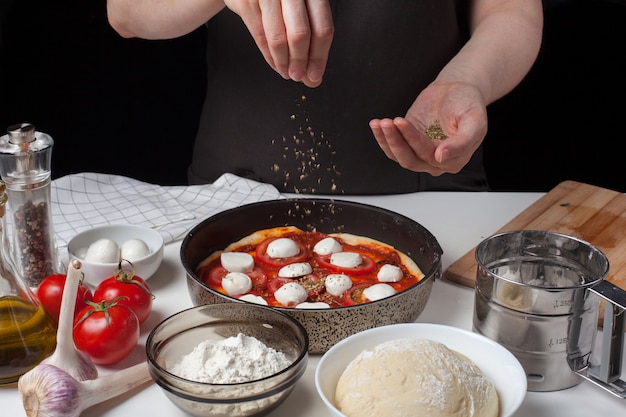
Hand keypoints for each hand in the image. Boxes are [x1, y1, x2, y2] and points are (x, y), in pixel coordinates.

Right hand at [224, 0, 333, 86]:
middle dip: (299, 62)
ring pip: (278, 38)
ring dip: (282, 62)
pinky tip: (274, 63)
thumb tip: (313, 76)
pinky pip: (259, 35)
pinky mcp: (247, 0)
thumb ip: (310, 39)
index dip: (319, 57)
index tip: (315, 75)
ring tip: (285, 72)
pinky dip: (268, 55)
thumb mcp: (300, 9)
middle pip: (300, 34)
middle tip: (297, 75)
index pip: (322, 28)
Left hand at [370, 81, 487, 175]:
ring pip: (399, 156)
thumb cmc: (468, 104)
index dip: (415, 140)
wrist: (455, 91)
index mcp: (455, 160)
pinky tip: (377, 125)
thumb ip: (462, 141)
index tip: (403, 123)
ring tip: (382, 122)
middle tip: (389, 121)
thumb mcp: (475, 120)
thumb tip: (441, 157)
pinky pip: (392, 148)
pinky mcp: (407, 144)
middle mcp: (436, 162)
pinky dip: (382, 138)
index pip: (430, 155)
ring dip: (388, 140)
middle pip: (411, 159)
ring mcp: (420, 154)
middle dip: (397, 141)